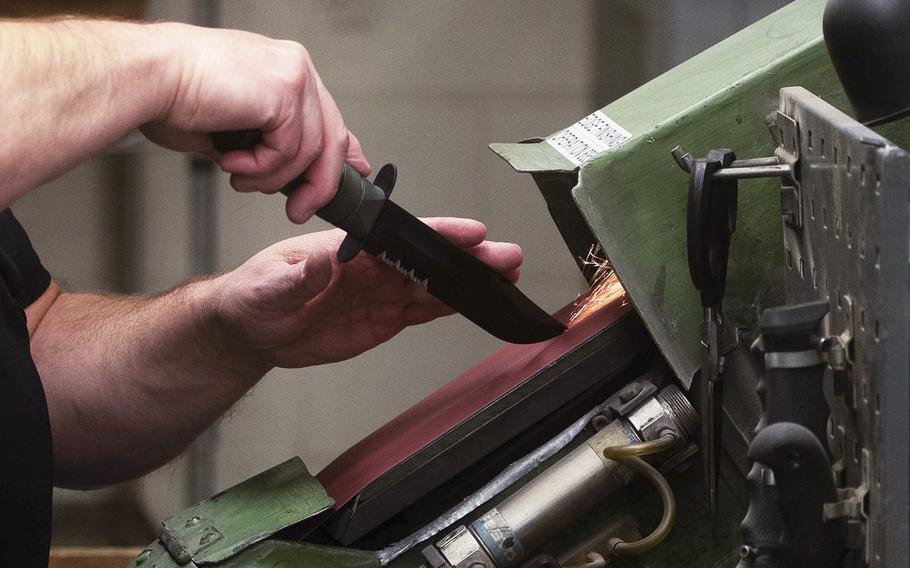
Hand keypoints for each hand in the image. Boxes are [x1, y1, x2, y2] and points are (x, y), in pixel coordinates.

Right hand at [141, 22, 368, 222]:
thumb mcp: (235, 128)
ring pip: (309, 152)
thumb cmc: (173, 96)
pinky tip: (232, 162)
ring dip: (271, 177)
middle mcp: (296, 68)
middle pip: (331, 137)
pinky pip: (289, 151)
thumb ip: (268, 143)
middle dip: (318, 184)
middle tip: (298, 210)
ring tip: (239, 176)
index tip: (353, 174)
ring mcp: (294, 76)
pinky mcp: (285, 92)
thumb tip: (286, 173)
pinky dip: (261, 168)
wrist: (146, 78)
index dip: (345, 152)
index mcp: (285, 70)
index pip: (329, 116)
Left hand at [209, 218, 522, 367]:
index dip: (439, 234)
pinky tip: (474, 302)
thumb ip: (300, 275)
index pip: (402, 236)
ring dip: (468, 281)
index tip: (471, 233)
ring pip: (434, 284)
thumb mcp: (269, 283)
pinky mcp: (382, 317)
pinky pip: (423, 310)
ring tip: (505, 278)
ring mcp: (381, 291)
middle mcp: (373, 266)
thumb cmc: (253, 294)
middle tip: (507, 257)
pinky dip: (450, 306)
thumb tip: (326, 259)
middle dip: (470, 258)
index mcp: (352, 247)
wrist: (251, 330)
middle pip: (429, 259)